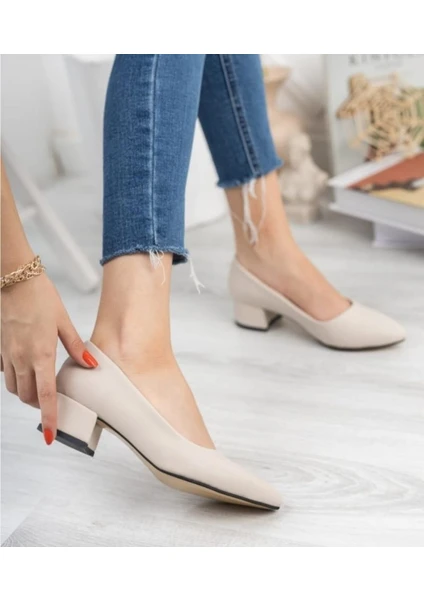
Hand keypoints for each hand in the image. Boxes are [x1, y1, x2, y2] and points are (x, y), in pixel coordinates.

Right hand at [1, 273, 97, 443]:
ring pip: (13, 387)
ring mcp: (7, 354)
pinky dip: (14, 376)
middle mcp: (21, 358)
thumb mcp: (63, 321)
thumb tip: (91, 365)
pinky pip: (3, 372)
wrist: (14, 278)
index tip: (51, 435)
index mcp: (41, 354)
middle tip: (50, 402)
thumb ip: (76, 347)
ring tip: (38, 385)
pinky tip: (24, 367)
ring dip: (25, 393)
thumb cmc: (40, 296)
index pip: (45, 395)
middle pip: (26, 397)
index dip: (50, 418)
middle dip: (38, 405)